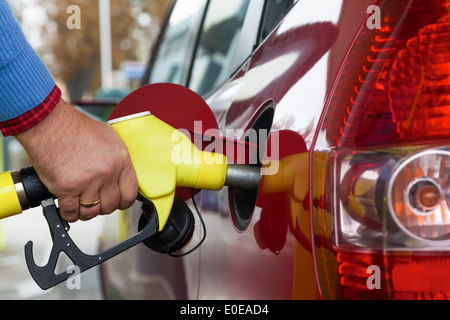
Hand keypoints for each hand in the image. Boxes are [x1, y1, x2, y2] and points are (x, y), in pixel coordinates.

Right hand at [16, 98, 137, 221]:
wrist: (49, 123)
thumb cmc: (74, 127)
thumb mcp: (108, 137)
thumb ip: (117, 158)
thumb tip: (121, 174)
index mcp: (121, 160)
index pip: (130, 193)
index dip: (123, 201)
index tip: (117, 201)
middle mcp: (107, 172)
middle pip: (111, 205)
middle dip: (103, 207)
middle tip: (94, 200)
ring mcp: (88, 181)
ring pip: (92, 212)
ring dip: (85, 212)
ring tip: (80, 204)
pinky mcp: (67, 188)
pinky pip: (71, 213)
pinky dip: (69, 213)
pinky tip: (67, 206)